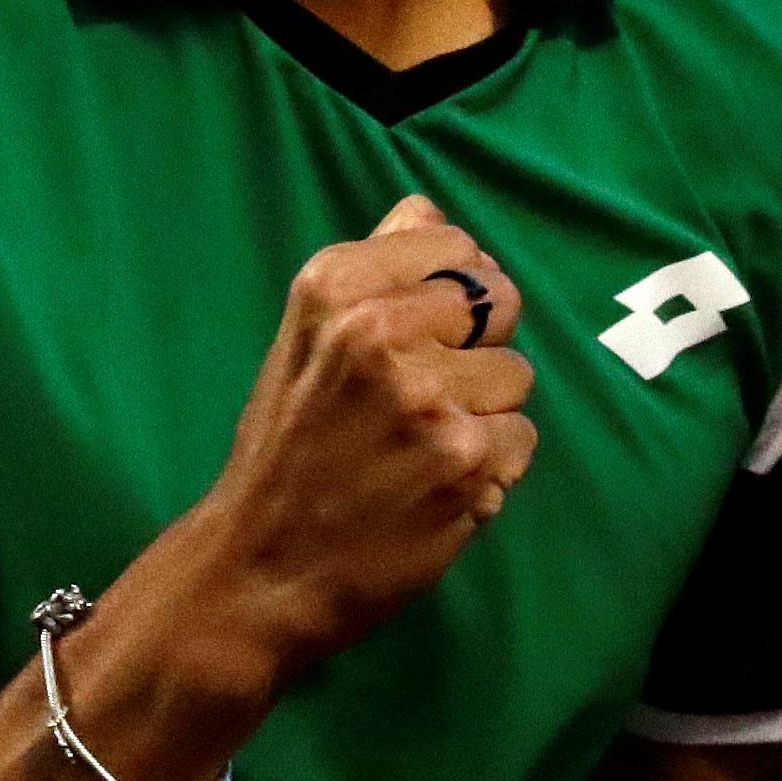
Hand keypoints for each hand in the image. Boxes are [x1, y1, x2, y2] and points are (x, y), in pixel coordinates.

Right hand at [156, 194, 540, 673]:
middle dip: (475, 348)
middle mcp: (381, 331)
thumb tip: (428, 211)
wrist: (259, 569)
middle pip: (500, 304)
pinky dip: (491, 467)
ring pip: (517, 377)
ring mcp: (429, 398)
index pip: (458, 248)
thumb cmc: (283, 451)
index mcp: (335, 288)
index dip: (454, 292)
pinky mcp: (467, 462)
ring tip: (422, 448)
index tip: (422, 334)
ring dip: (484, 414)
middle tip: (424, 397)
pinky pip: (522, 440)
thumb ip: (369, 271)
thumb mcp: (301, 342)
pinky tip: (438, 486)